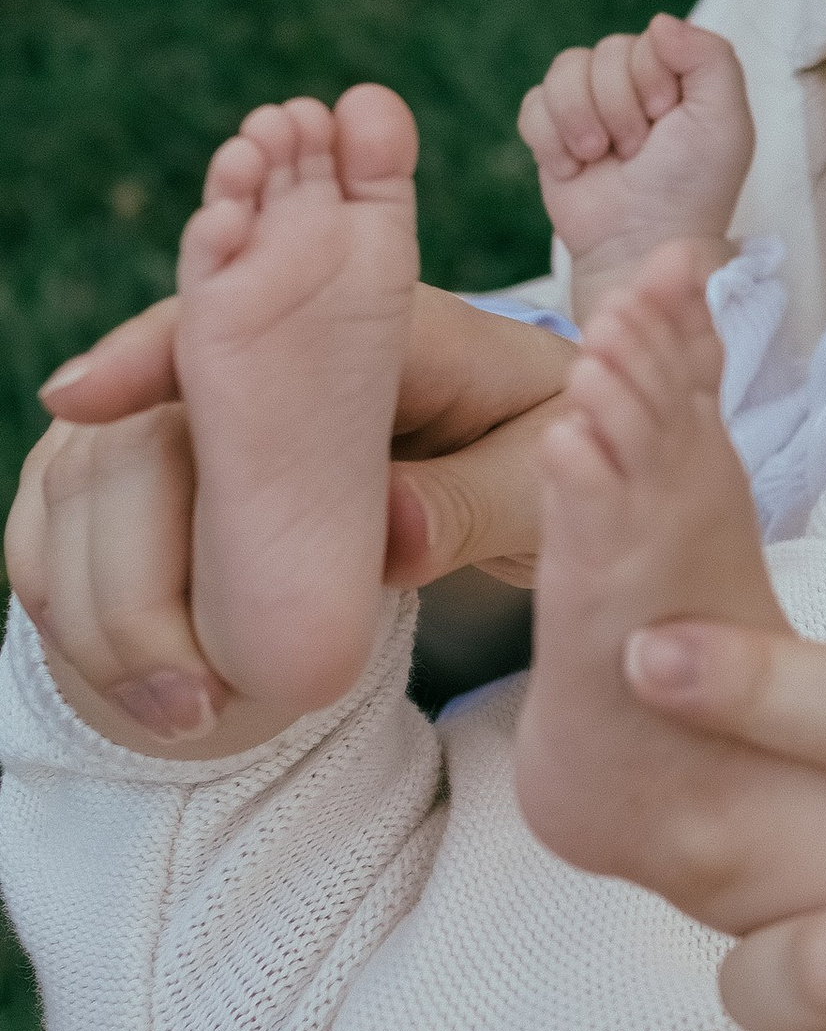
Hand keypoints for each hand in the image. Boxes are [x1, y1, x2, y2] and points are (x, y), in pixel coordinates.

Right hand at [18, 285, 571, 736]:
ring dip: (104, 599)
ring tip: (178, 709)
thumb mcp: (545, 476)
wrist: (533, 458)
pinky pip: (88, 525)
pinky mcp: (179, 478)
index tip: (76, 399)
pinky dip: (85, 600)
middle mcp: (257, 362)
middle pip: (135, 428)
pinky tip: (133, 677)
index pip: (222, 321)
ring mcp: (206, 419)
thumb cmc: (544, 448)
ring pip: (94, 483)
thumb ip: (479, 499)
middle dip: (126, 557)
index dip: (141, 355)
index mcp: (356, 329)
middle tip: (183, 689)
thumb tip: (395, 535)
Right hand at [519, 17, 753, 314]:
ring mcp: (589, 105)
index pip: (649, 38)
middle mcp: (633, 82)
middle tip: (639, 151)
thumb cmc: (692, 188)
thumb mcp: (724, 122)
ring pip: (563, 71)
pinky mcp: (552, 131)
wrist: (640, 247)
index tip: (670, 121)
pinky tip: (574, 169)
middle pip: (604, 52)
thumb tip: (659, 21)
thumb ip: (710, 57)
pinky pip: (533, 105)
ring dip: (583, 121)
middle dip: (620, 108)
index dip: (653, 80)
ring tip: (602, 158)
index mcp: (677, 73)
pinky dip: (551, 141)